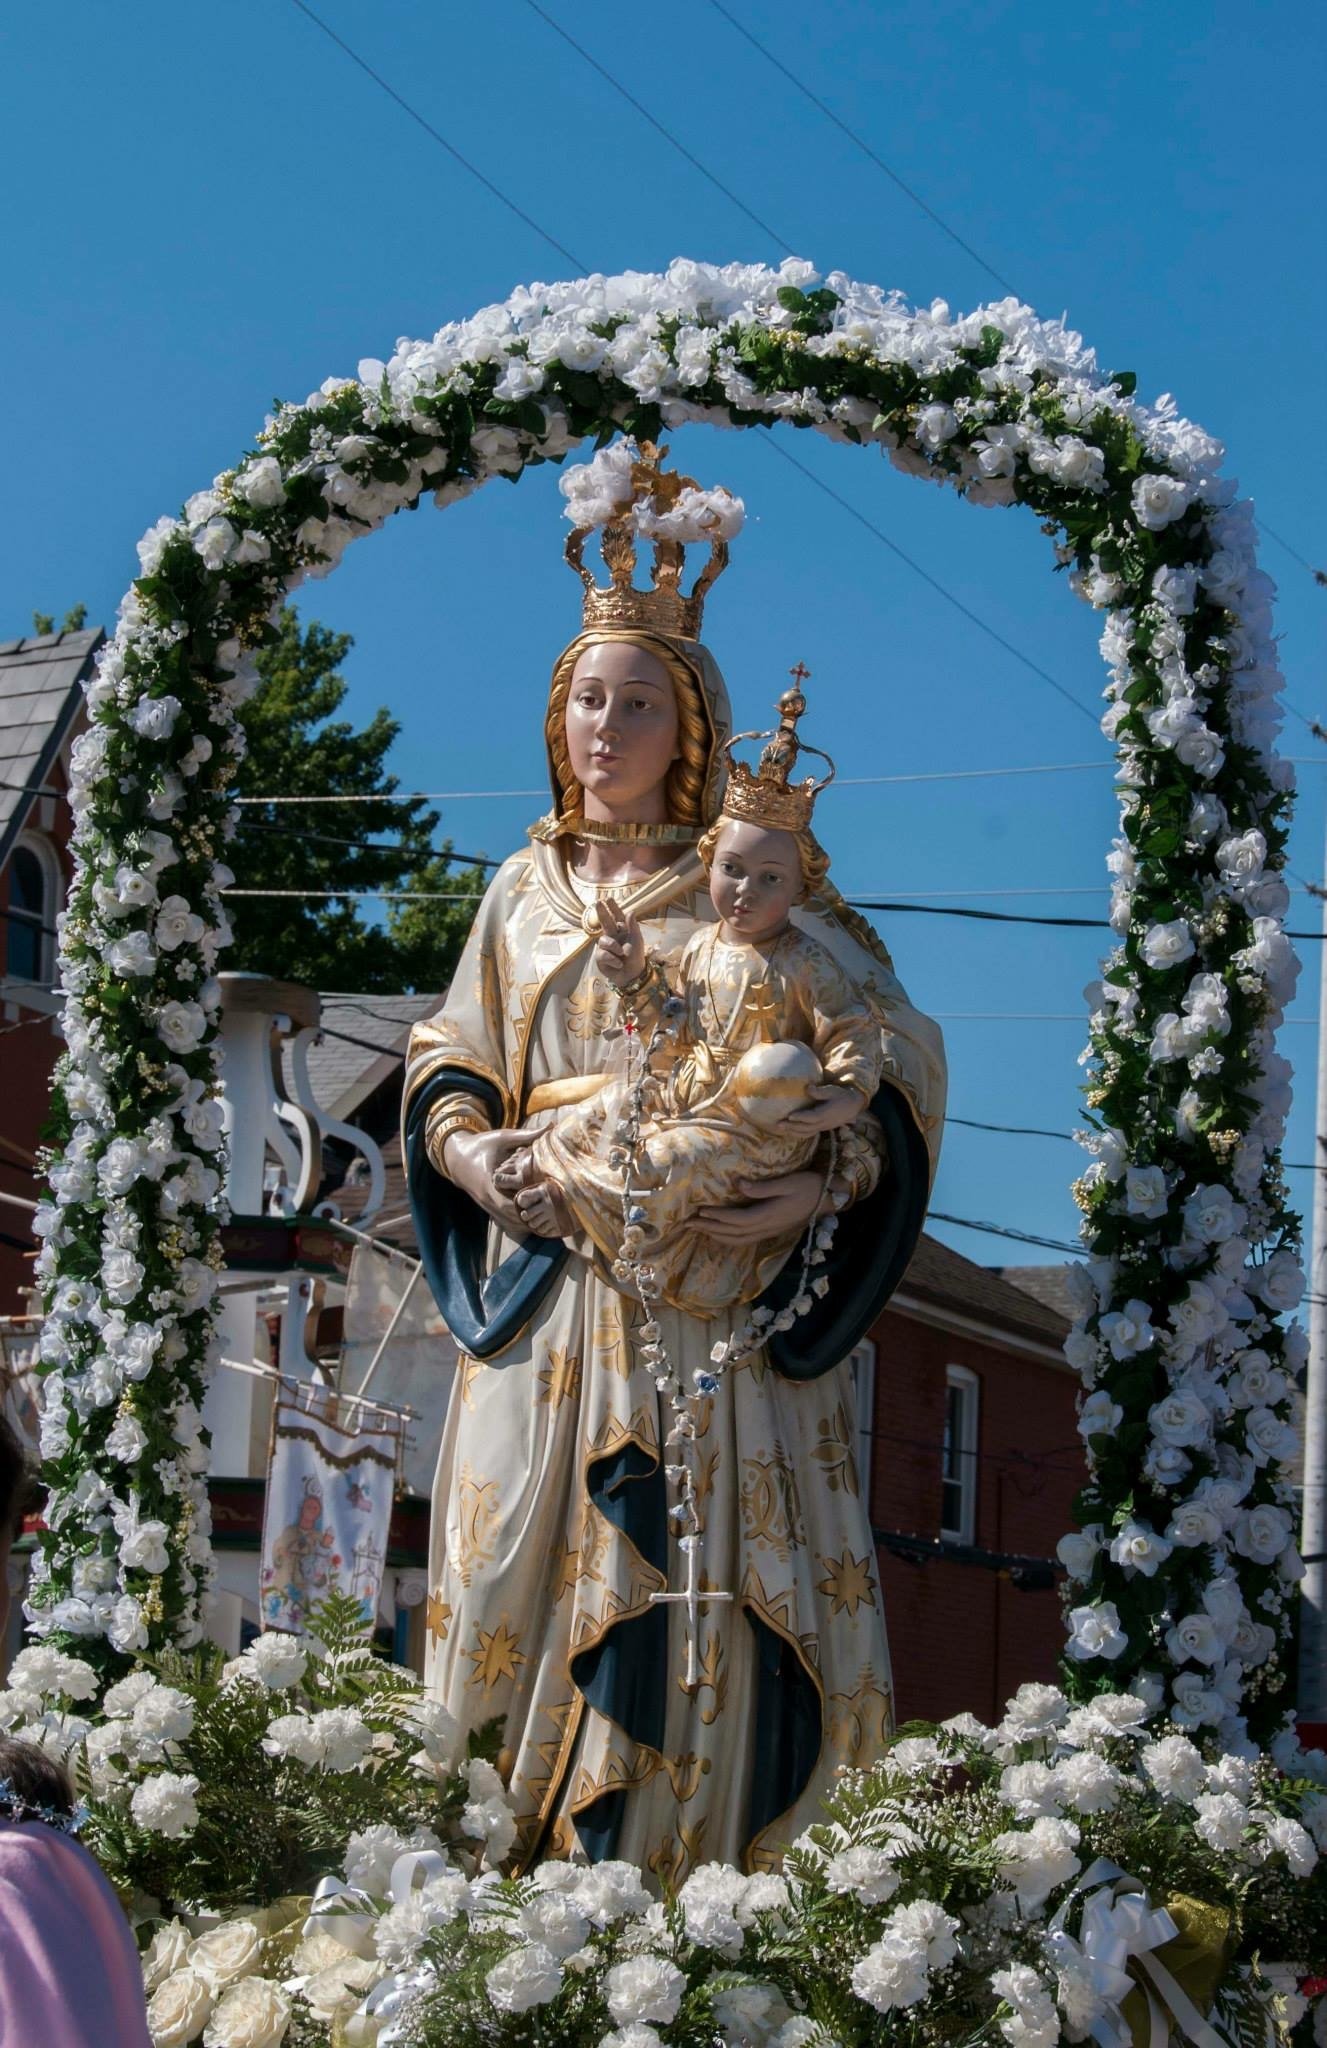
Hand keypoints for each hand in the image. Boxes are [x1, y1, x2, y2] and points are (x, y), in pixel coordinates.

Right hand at [442, 1126, 545, 1235]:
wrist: (458, 1158)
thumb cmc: (482, 1146)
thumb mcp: (502, 1138)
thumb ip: (526, 1135)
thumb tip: (550, 1126)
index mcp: (489, 1183)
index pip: (509, 1203)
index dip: (527, 1203)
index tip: (544, 1194)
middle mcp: (488, 1199)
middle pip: (512, 1219)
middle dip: (532, 1213)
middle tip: (551, 1204)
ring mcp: (489, 1207)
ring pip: (511, 1224)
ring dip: (527, 1219)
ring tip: (545, 1208)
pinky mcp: (491, 1210)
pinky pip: (507, 1223)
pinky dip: (520, 1221)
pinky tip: (533, 1210)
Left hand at [512, 1177, 572, 1237]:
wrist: (584, 1200)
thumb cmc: (562, 1192)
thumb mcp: (549, 1186)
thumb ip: (534, 1192)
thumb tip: (519, 1201)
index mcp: (544, 1191)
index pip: (523, 1199)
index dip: (522, 1201)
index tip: (526, 1202)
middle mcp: (548, 1204)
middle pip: (526, 1215)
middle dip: (527, 1215)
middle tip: (531, 1213)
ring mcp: (553, 1216)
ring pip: (533, 1225)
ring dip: (535, 1223)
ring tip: (541, 1218)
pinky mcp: (559, 1226)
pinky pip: (543, 1232)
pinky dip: (543, 1229)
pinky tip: (548, 1223)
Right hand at [595, 895, 646, 987]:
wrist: (632, 975)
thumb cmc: (636, 957)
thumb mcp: (637, 941)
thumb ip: (633, 926)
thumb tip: (630, 911)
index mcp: (623, 931)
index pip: (617, 917)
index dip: (613, 908)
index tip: (608, 899)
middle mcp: (613, 936)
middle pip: (605, 922)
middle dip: (601, 912)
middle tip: (597, 902)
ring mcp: (605, 946)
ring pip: (604, 941)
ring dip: (613, 947)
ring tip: (622, 954)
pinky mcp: (600, 957)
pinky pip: (603, 954)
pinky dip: (612, 959)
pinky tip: (618, 964)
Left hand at [696, 1169, 823, 1243]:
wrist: (827, 1200)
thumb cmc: (808, 1186)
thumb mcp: (787, 1182)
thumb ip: (763, 1187)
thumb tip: (738, 1184)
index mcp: (769, 1215)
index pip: (737, 1220)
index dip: (718, 1217)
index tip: (700, 1212)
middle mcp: (766, 1227)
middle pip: (733, 1233)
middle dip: (710, 1228)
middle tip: (688, 1224)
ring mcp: (769, 1231)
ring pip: (738, 1240)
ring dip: (717, 1235)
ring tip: (699, 1228)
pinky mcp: (771, 1231)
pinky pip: (745, 1240)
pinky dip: (729, 1239)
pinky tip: (720, 1234)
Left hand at [777, 1083, 863, 1133]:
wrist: (852, 1106)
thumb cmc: (840, 1095)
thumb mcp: (832, 1090)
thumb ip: (820, 1091)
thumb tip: (807, 1088)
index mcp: (826, 1113)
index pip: (812, 1117)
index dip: (800, 1118)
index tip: (789, 1116)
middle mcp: (824, 1123)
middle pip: (806, 1128)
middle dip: (792, 1127)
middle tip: (778, 1124)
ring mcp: (822, 1127)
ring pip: (807, 1133)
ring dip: (793, 1132)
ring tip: (780, 1129)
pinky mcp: (821, 1128)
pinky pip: (809, 1133)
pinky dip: (798, 1134)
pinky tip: (788, 1131)